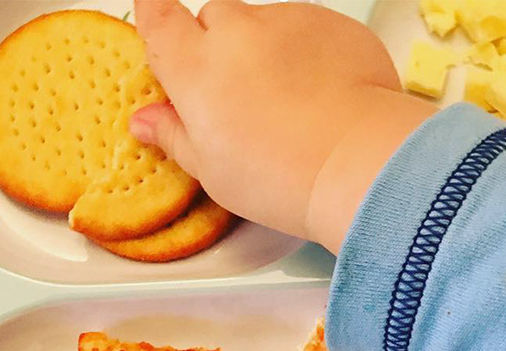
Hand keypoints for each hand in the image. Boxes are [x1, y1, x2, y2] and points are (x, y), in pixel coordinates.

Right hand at [131, 0, 435, 252]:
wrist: (357, 164)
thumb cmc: (283, 177)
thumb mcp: (214, 173)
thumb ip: (176, 137)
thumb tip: (148, 121)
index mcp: (195, 66)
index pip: (158, 18)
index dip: (158, 20)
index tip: (161, 25)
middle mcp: (237, 30)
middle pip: (216, 20)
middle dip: (221, 50)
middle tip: (241, 101)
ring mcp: (288, 22)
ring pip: (266, 26)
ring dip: (271, 54)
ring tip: (294, 109)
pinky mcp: (333, 25)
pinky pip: (312, 32)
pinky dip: (313, 57)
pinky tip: (326, 100)